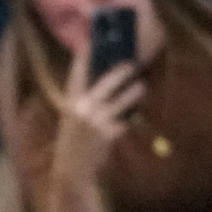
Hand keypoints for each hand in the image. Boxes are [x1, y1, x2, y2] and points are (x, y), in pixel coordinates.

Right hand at [54, 42, 142, 172]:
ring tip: (141, 86)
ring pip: (121, 101)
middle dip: (120, 72)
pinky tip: (134, 116)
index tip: (94, 41)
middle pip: (105, 82)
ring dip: (133, 93)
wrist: (71, 170)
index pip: (78, 72)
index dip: (86, 55)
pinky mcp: (108, 134)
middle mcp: (81, 108)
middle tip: (132, 64)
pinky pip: (124, 122)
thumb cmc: (73, 141)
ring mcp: (95, 121)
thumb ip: (83, 100)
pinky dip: (129, 119)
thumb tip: (102, 80)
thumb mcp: (71, 118)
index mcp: (70, 101)